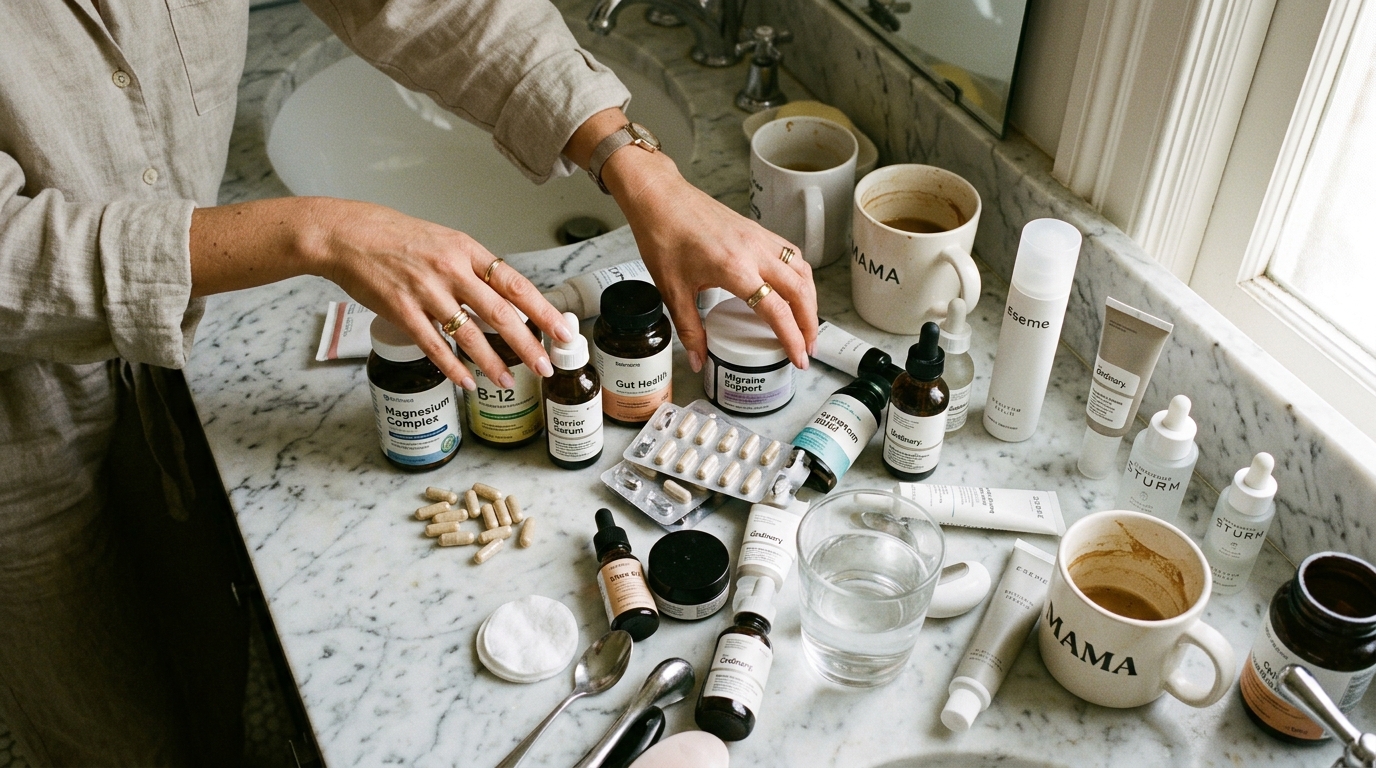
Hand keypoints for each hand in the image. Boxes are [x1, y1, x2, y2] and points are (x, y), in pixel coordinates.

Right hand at [190, 197, 570, 389]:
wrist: (347, 234)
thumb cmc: (394, 236)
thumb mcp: (443, 240)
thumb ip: (472, 268)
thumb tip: (503, 297)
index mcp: (466, 250)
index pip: (515, 284)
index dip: (543, 311)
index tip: (563, 330)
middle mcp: (451, 270)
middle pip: (500, 314)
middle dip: (528, 345)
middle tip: (546, 367)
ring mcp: (425, 291)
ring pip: (469, 335)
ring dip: (492, 363)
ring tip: (509, 382)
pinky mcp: (401, 310)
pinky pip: (434, 345)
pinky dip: (452, 367)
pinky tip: (466, 381)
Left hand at [565, 109, 817, 372]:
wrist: (660, 198)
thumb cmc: (663, 236)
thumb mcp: (672, 290)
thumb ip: (689, 329)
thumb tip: (699, 360)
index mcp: (735, 269)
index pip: (776, 311)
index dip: (792, 338)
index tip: (798, 358)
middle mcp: (754, 252)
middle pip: (799, 291)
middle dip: (810, 323)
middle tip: (809, 348)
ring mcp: (759, 238)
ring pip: (801, 271)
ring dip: (810, 299)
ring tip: (807, 323)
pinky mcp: (757, 230)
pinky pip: (791, 253)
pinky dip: (801, 275)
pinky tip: (795, 288)